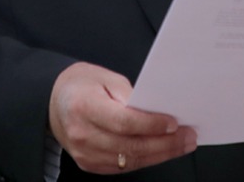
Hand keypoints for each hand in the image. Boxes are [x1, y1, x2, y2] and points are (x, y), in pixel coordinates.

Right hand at [49, 62, 196, 173]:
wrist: (56, 102)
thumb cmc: (82, 85)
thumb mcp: (104, 77)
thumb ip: (129, 94)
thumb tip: (157, 110)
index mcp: (84, 107)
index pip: (123, 122)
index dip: (151, 124)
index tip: (174, 123)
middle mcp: (81, 134)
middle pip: (130, 145)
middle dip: (164, 143)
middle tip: (188, 136)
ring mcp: (84, 153)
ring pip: (129, 160)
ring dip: (160, 154)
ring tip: (182, 144)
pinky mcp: (90, 164)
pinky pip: (123, 166)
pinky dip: (146, 159)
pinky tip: (162, 151)